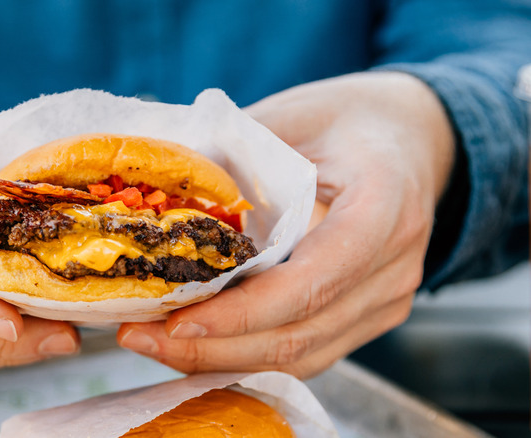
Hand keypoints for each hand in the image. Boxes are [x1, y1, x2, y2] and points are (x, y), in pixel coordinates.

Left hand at [118, 72, 454, 377]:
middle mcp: (395, 266)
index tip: (177, 320)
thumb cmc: (348, 119)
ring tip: (156, 346)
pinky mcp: (370, 315)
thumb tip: (158, 200)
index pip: (312, 281)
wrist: (409, 137)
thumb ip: (234, 157)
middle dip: (214, 347)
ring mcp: (388, 299)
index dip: (243, 312)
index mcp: (384, 205)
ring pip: (301, 356)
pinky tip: (197, 346)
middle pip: (300, 333)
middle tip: (142, 339)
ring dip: (223, 360)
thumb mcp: (290, 115)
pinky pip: (307, 352)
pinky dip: (248, 356)